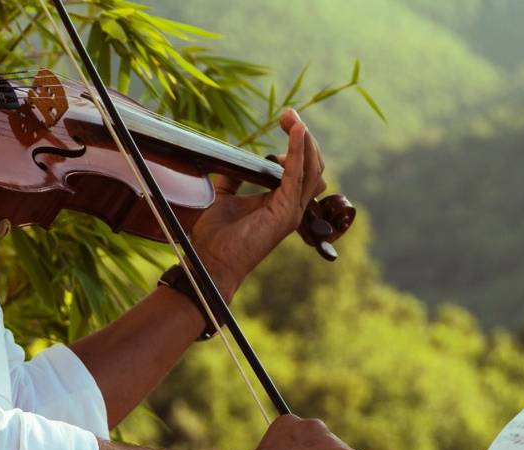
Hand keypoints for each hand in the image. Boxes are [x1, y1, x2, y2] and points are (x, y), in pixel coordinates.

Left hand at [190, 109, 326, 298]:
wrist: (211, 262)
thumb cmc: (215, 237)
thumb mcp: (223, 196)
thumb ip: (232, 178)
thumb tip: (231, 159)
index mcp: (280, 202)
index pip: (300, 167)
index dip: (296, 143)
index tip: (285, 120)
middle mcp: (291, 206)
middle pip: (313, 165)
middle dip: (303, 136)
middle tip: (288, 114)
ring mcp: (291, 210)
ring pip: (312, 168)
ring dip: (304, 139)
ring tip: (292, 118)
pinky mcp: (285, 212)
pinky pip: (297, 175)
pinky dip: (298, 151)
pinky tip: (296, 131)